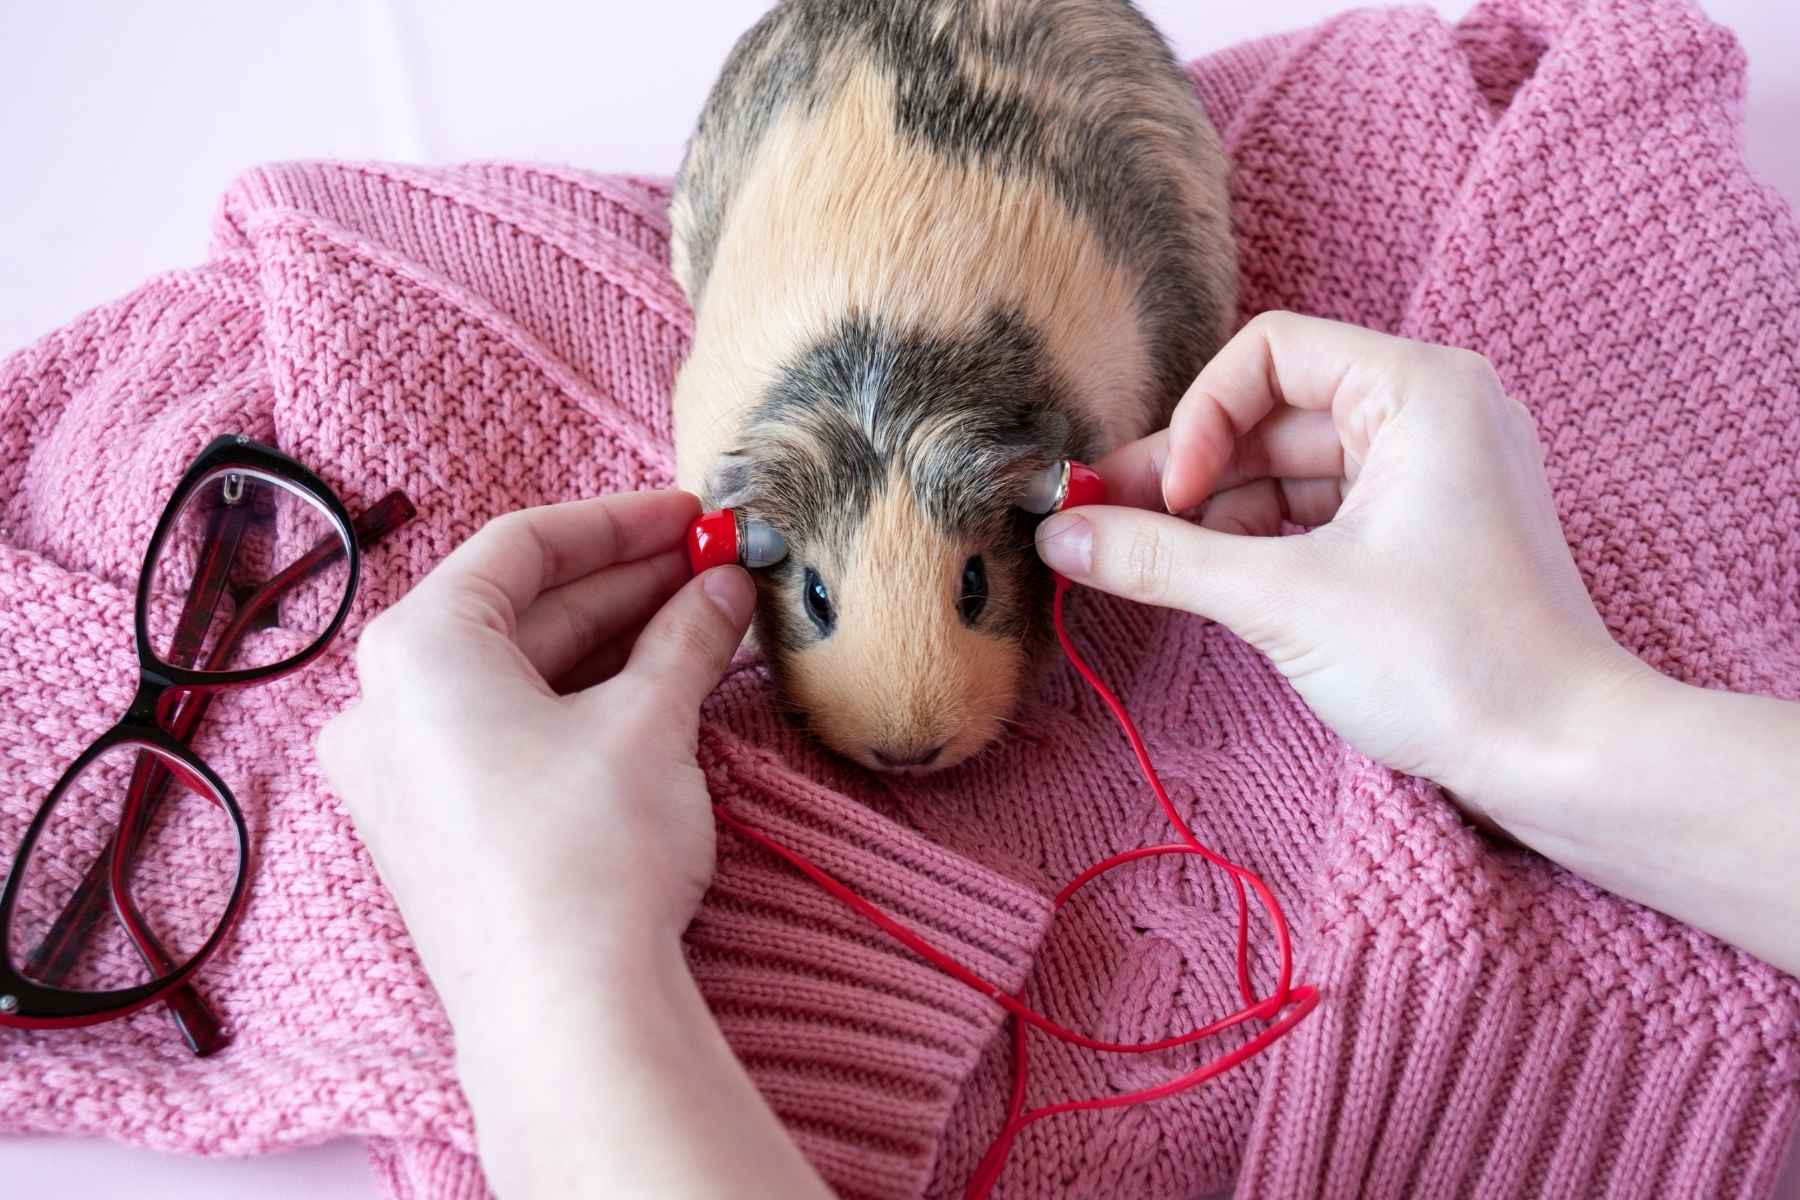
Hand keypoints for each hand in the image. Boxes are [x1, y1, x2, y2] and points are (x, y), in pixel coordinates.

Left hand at [319, 492, 834, 1198]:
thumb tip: (724, 587)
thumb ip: (687, 636)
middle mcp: (386, 705)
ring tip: (703, 623)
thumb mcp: (652, 722)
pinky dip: (579, 706)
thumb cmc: (589, 851)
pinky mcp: (433, 832)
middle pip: (519, 612)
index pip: (523, 546)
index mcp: (417, 649)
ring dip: (612, 646)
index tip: (691, 515)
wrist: (564, 1013)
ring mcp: (401, 775)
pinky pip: (505, 735)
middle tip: (713, 568)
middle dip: (626, 588)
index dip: (620, 523)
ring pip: (517, 678)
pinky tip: (655, 693)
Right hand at [1035, 311, 1639, 827]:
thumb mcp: (1283, 600)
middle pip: (1275, 411)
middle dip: (1191, 471)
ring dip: (1220, 512)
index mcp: (1420, 389)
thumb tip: (1060, 533)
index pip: (1270, 353)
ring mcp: (1435, 471)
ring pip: (1293, 465)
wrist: (1562, 756)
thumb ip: (1161, 558)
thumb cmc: (1452, 662)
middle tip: (1111, 527)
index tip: (1166, 499)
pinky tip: (1217, 580)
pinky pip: (1323, 508)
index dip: (1200, 418)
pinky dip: (1265, 538)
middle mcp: (1434, 411)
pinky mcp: (1428, 527)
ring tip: (1158, 566)